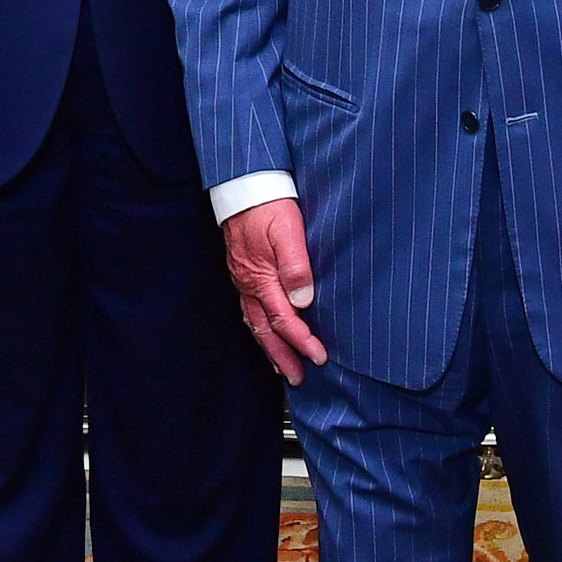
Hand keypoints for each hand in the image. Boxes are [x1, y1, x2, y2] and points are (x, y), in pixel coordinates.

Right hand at [221, 196, 327, 382]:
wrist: (243, 184)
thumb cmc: (268, 204)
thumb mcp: (287, 230)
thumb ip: (296, 265)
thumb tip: (303, 300)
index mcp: (260, 278)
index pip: (283, 320)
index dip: (302, 341)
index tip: (319, 357)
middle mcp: (248, 284)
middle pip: (264, 330)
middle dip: (282, 356)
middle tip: (298, 377)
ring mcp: (243, 279)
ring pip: (254, 323)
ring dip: (269, 347)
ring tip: (281, 366)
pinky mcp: (243, 272)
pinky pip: (249, 309)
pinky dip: (259, 328)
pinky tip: (265, 332)